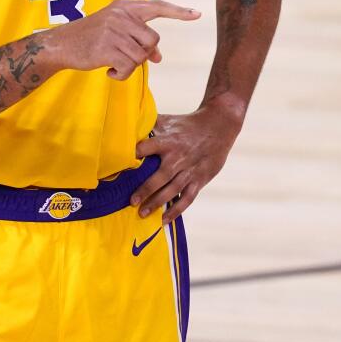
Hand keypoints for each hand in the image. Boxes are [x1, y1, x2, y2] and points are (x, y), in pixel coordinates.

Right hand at [50, 0, 199, 78]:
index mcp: (125, 6)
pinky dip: (121, 75)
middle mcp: (121, 15)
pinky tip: (109, 71)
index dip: (178, 12)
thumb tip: (159, 57)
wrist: (62, 44)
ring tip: (114, 62)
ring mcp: (114, 30)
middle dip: (144, 53)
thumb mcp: (117, 31)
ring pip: (141, 56)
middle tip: (125, 55)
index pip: (157, 6)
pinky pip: (129, 68)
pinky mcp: (107, 48)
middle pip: (153, 39)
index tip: (197, 14)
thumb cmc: (92, 37)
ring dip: (130, 65)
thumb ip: (139, 40)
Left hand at [131, 98, 244, 222]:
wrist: (219, 126)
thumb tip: (127, 126)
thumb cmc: (188, 124)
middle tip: (131, 201)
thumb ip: (149, 124)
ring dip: (157, 203)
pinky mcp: (199, 179)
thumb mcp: (169, 121)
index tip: (121, 165)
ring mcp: (190, 170)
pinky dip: (176, 211)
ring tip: (142, 213)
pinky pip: (187, 198)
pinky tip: (164, 220)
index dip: (135, 154)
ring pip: (172, 190)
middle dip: (145, 189)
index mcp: (169, 141)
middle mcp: (179, 157)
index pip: (148, 147)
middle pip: (160, 176)